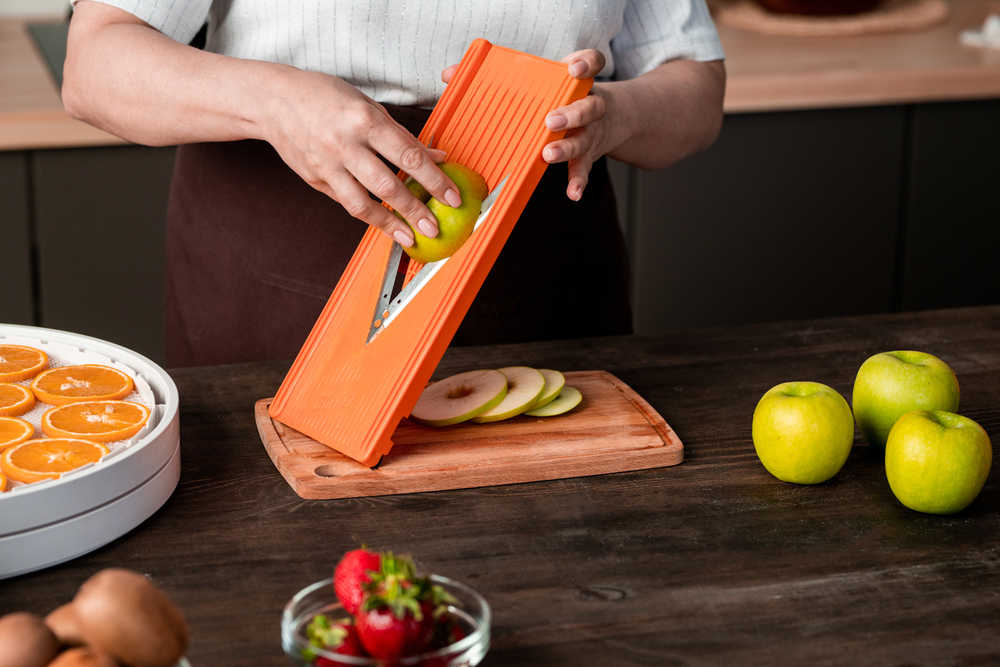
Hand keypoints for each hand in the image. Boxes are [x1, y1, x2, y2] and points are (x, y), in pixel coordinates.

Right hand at [64, 1, 461, 246]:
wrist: (273, 100)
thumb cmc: (324, 97)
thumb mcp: (367, 105)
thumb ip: (401, 136)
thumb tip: (437, 156)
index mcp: (364, 119)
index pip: (408, 155)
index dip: (434, 180)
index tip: (451, 196)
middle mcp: (345, 144)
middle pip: (389, 186)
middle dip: (416, 211)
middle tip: (434, 227)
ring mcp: (328, 165)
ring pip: (363, 204)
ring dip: (390, 224)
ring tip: (409, 237)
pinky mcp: (315, 179)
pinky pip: (346, 202)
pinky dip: (367, 215)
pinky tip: (384, 223)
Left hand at [442, 50, 611, 201]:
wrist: (608, 121)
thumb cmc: (557, 101)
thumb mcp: (540, 84)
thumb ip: (495, 79)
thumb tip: (450, 74)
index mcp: (573, 84)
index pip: (591, 64)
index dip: (586, 65)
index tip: (574, 69)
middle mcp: (586, 107)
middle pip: (589, 107)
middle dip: (570, 114)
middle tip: (550, 121)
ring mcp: (589, 133)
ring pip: (584, 139)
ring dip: (567, 148)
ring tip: (548, 154)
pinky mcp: (587, 156)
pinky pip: (583, 169)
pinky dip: (578, 181)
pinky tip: (573, 193)